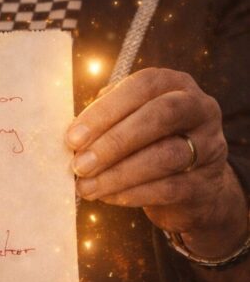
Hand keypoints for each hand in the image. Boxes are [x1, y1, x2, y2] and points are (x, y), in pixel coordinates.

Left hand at [65, 67, 247, 258]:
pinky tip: (108, 197)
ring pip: (164, 156)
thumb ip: (107, 117)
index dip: (105, 110)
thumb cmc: (150, 142)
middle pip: (158, 117)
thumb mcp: (131, 119)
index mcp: (175, 84)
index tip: (73, 137)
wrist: (194, 187)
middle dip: (113, 141)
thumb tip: (74, 132)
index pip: (142, 86)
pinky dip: (133, 194)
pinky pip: (169, 188)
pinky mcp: (207, 183)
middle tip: (80, 164)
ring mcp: (209, 146)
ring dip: (118, 173)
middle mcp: (200, 109)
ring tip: (87, 186)